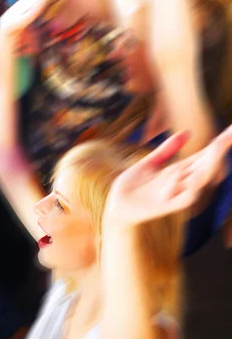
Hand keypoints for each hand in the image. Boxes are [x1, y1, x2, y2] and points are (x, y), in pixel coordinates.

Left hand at [105, 125, 231, 226]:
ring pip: (198, 180)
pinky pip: (184, 198)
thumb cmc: (134, 185)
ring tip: (217, 147)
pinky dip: (188, 187)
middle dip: (219, 151)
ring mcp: (177, 194)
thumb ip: (167, 150)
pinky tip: (191, 175)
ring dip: (207, 165)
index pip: (204, 155)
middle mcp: (183, 182)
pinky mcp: (168, 206)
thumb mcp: (150, 163)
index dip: (219, 143)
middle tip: (229, 135)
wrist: (118, 205)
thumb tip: (187, 132)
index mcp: (179, 171)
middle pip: (206, 165)